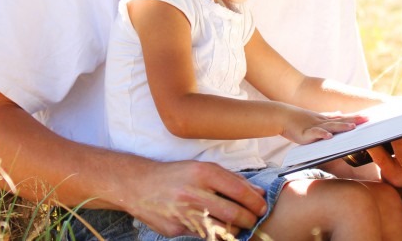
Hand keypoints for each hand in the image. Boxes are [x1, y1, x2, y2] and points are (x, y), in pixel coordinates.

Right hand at [129, 159, 267, 237]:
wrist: (139, 185)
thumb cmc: (176, 175)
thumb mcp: (202, 168)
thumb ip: (231, 179)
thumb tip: (258, 192)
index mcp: (202, 173)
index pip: (238, 190)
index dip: (255, 201)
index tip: (262, 207)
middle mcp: (193, 192)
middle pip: (233, 213)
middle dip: (249, 219)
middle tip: (253, 219)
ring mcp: (184, 213)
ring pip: (221, 229)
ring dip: (235, 230)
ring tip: (238, 226)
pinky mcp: (176, 229)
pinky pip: (204, 236)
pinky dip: (216, 234)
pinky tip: (219, 228)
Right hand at [280, 107, 366, 144]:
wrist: (283, 117)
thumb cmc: (300, 119)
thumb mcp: (317, 118)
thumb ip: (329, 117)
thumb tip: (341, 113)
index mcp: (326, 120)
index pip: (344, 118)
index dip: (356, 118)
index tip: (369, 117)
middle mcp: (323, 122)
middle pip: (341, 121)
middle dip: (355, 121)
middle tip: (368, 120)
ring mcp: (315, 127)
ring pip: (330, 127)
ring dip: (342, 127)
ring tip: (353, 128)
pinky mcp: (306, 133)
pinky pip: (315, 134)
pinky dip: (322, 135)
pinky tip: (329, 137)